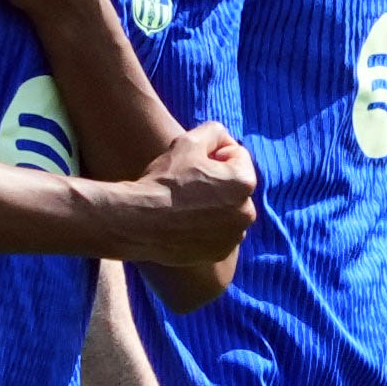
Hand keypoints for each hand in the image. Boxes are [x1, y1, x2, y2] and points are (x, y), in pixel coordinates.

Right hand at [127, 122, 256, 265]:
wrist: (140, 222)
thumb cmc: (165, 180)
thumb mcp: (189, 141)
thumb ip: (215, 131)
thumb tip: (224, 140)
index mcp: (245, 183)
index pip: (237, 156)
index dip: (214, 154)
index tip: (193, 164)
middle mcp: (246, 213)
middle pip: (234, 185)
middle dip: (218, 181)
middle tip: (188, 184)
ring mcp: (233, 237)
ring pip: (227, 210)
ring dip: (214, 205)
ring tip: (185, 204)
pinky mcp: (219, 253)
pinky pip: (218, 233)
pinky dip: (207, 227)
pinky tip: (184, 222)